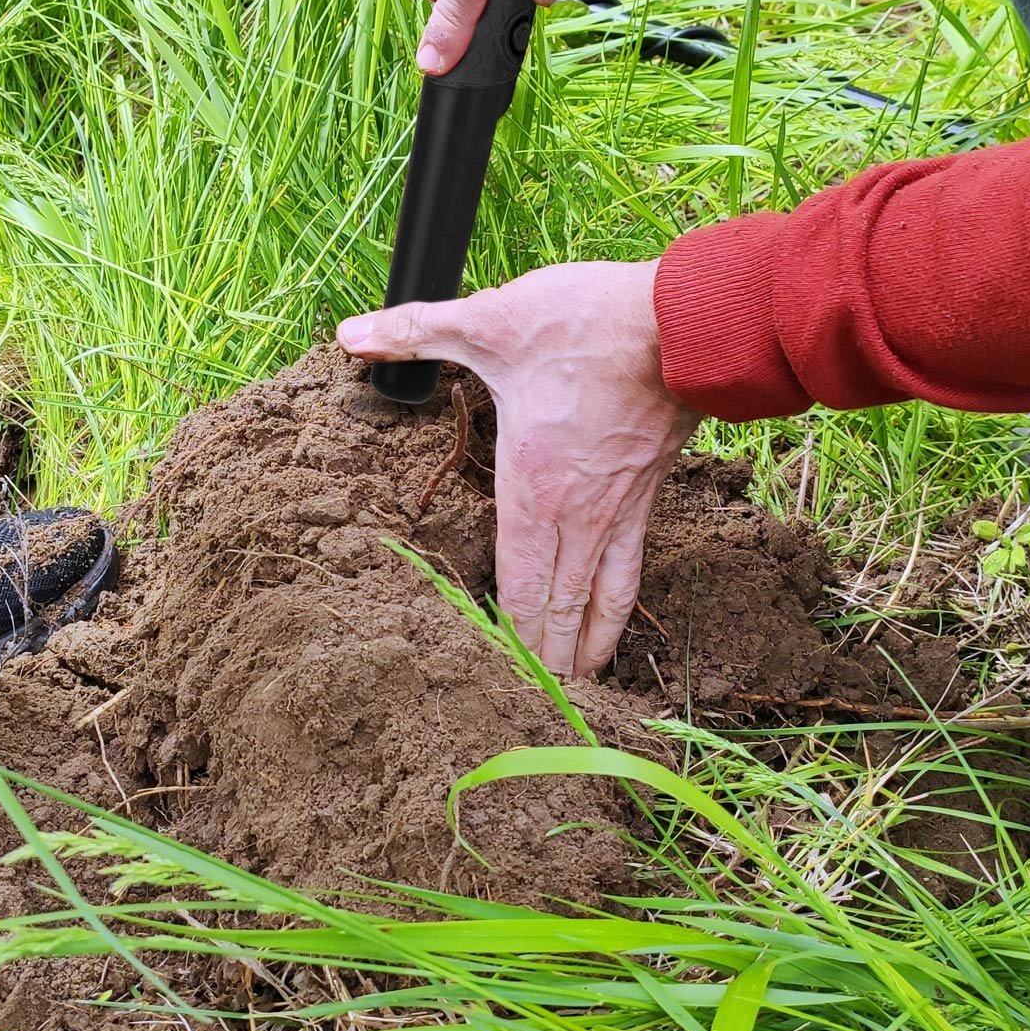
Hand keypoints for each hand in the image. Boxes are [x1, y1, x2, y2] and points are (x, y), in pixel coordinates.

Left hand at [339, 260, 700, 677]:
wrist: (679, 320)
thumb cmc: (585, 322)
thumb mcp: (491, 320)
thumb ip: (416, 330)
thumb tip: (349, 333)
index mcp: (532, 488)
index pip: (515, 585)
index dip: (503, 636)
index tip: (488, 678)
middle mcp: (575, 515)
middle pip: (553, 610)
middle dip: (537, 663)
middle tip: (521, 710)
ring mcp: (615, 511)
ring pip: (594, 602)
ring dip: (578, 651)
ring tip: (565, 694)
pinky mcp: (645, 498)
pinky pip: (628, 573)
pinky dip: (615, 613)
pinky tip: (608, 631)